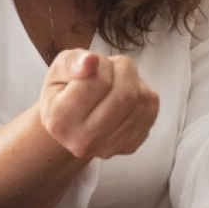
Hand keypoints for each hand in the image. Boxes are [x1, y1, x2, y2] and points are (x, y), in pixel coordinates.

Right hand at [39, 49, 159, 158]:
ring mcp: (109, 146)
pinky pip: (150, 109)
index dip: (101, 62)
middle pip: (124, 93)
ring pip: (141, 100)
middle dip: (123, 68)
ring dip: (134, 79)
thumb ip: (72, 62)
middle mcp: (83, 140)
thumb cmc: (64, 92)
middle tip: (111, 66)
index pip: (97, 81)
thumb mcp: (58, 69)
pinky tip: (126, 94)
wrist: (73, 124)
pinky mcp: (130, 145)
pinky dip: (143, 93)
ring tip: (117, 79)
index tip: (93, 63)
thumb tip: (91, 61)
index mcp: (60, 120)